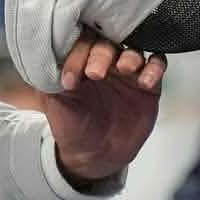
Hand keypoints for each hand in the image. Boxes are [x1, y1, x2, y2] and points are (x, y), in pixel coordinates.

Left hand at [46, 30, 164, 183]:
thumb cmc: (72, 127)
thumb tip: (43, 59)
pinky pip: (157, 66)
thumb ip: (49, 79)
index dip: (77, 55)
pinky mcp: (149, 86)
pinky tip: (145, 82)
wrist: (95, 156)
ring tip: (125, 69)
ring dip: (130, 56)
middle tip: (95, 73)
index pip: (81, 44)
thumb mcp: (53, 104)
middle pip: (108, 43)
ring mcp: (128, 72)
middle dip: (102, 54)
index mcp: (81, 61)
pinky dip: (155, 68)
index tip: (70, 79)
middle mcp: (105, 62)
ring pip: (134, 50)